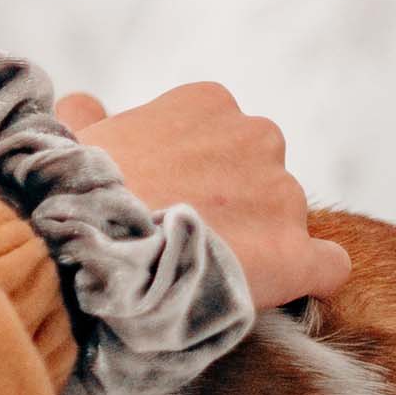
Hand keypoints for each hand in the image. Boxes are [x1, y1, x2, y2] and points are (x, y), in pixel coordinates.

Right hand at [55, 84, 349, 307]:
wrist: (83, 245)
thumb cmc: (68, 189)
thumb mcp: (70, 135)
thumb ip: (88, 114)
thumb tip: (84, 104)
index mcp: (208, 103)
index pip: (223, 136)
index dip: (194, 173)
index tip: (163, 199)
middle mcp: (258, 138)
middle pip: (260, 176)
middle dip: (231, 204)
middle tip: (181, 238)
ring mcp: (282, 196)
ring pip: (284, 222)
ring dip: (254, 243)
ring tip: (201, 273)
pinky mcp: (294, 254)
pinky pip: (327, 266)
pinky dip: (304, 277)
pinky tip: (269, 291)